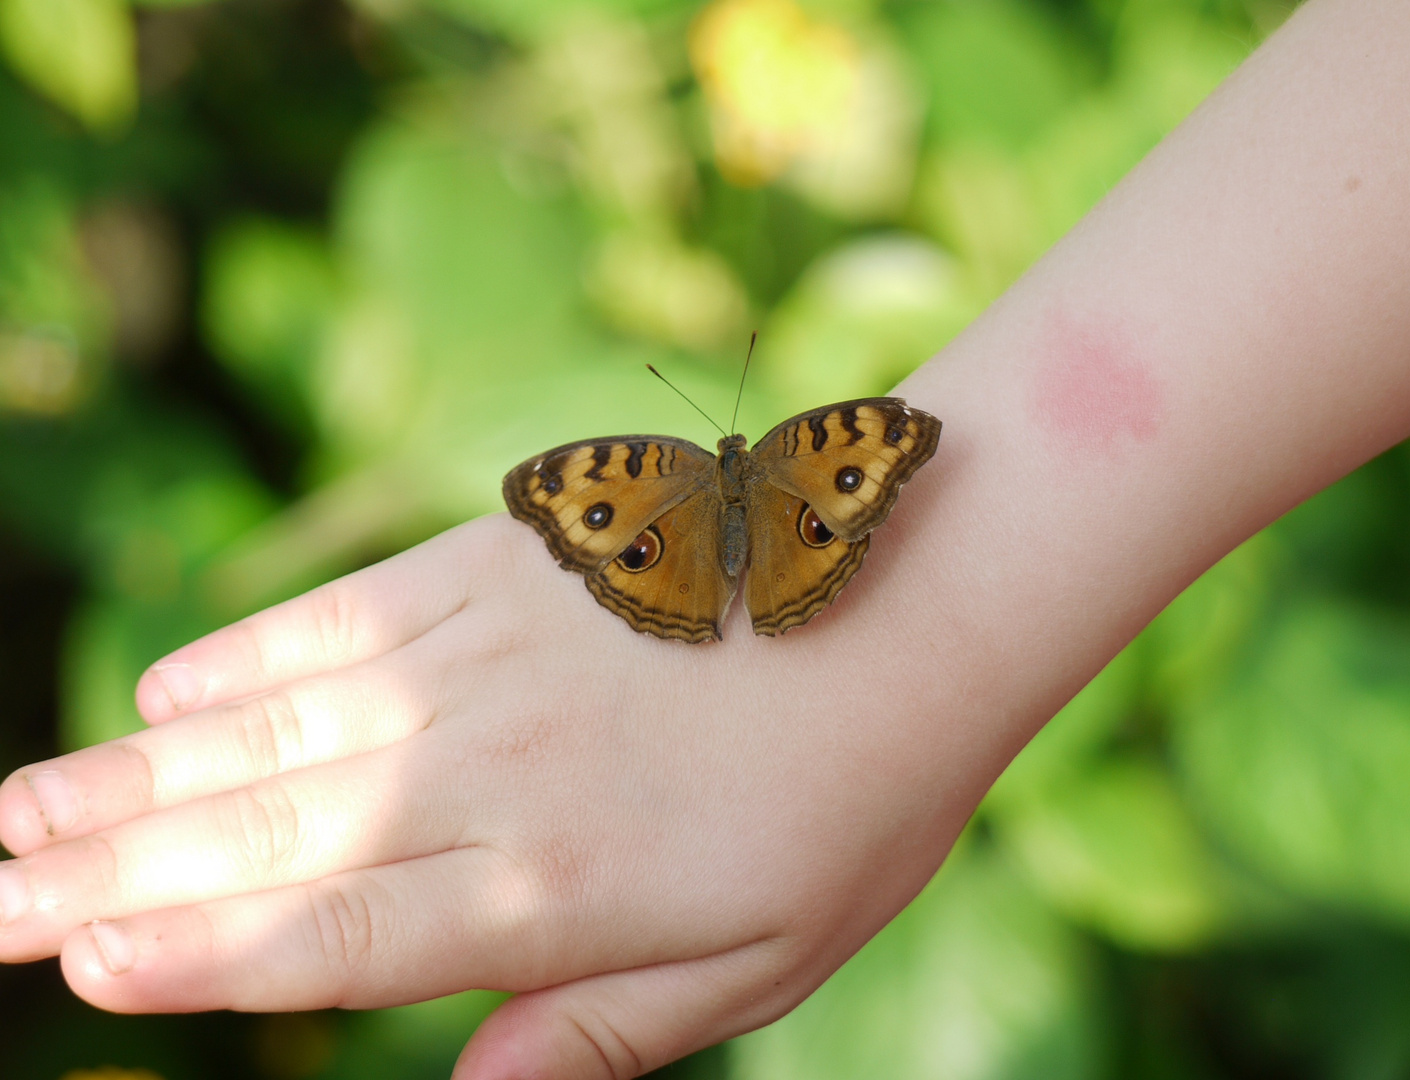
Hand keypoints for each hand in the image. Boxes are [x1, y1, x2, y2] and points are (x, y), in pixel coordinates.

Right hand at [0, 508, 985, 1076]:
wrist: (908, 599)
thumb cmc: (852, 797)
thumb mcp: (763, 961)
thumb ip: (601, 1029)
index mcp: (553, 888)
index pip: (334, 939)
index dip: (199, 956)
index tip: (78, 965)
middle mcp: (492, 771)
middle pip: (265, 836)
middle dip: (105, 877)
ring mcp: (489, 658)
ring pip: (274, 729)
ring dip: (130, 776)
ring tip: (16, 814)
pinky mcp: (504, 566)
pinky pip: (347, 619)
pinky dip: (248, 656)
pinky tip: (166, 692)